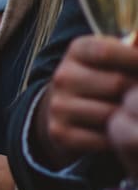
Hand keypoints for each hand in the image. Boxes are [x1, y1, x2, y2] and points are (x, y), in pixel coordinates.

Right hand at [36, 35, 137, 164]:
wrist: (63, 108)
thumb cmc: (102, 78)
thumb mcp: (113, 57)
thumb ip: (133, 50)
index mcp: (77, 50)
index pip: (107, 51)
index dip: (136, 60)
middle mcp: (63, 76)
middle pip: (116, 84)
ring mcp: (59, 106)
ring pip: (111, 115)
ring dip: (129, 118)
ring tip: (133, 114)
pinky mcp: (60, 132)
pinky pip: (102, 139)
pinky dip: (117, 139)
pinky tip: (119, 132)